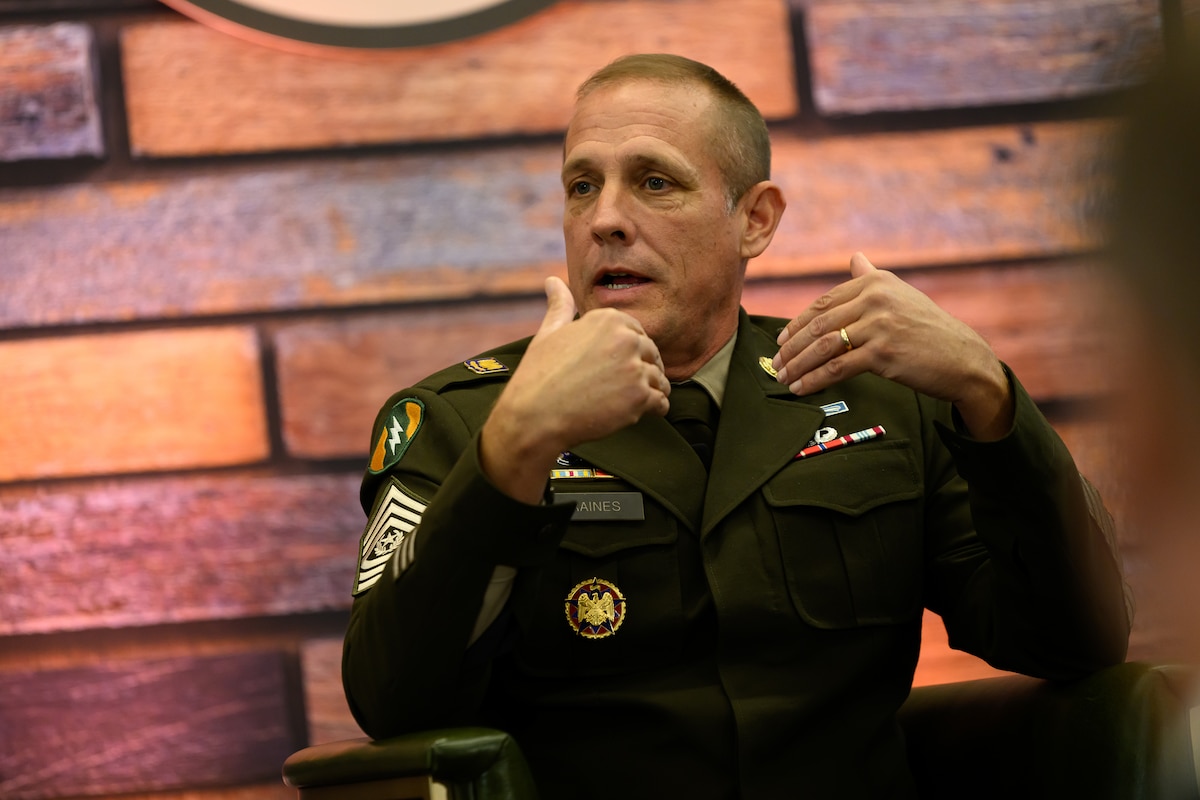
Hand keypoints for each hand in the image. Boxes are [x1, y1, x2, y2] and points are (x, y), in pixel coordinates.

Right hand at [480, 276, 669, 501]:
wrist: (535, 415)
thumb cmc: (539, 375)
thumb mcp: (549, 333)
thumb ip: (560, 306)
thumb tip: (553, 280)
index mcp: (608, 319)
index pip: (637, 332)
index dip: (629, 351)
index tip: (616, 364)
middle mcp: (626, 339)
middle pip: (651, 354)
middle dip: (642, 369)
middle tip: (622, 387)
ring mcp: (634, 369)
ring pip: (659, 379)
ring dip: (649, 390)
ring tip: (628, 401)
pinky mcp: (640, 397)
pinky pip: (662, 402)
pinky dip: (654, 409)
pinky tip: (639, 412)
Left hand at [772, 253, 1013, 439]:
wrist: (962, 357)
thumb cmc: (927, 328)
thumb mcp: (900, 294)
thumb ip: (872, 276)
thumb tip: (854, 257)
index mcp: (875, 281)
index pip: (823, 303)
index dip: (797, 324)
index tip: (781, 340)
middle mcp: (875, 298)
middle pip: (819, 325)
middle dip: (792, 347)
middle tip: (776, 364)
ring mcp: (879, 325)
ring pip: (824, 346)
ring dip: (798, 365)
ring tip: (784, 378)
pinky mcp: (883, 352)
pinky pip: (837, 368)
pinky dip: (815, 380)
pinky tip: (802, 388)